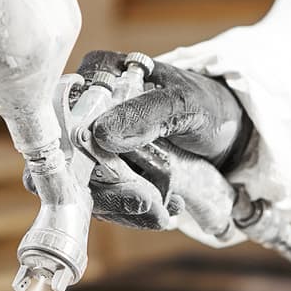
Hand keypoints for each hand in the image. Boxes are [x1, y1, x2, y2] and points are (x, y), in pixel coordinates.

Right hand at [79, 50, 249, 229]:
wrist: (229, 134)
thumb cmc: (208, 107)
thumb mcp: (184, 103)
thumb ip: (146, 113)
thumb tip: (100, 134)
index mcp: (97, 77)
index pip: (61, 116)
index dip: (73, 152)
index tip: (105, 176)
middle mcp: (87, 111)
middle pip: (69, 158)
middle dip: (108, 189)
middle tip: (148, 201)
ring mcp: (94, 145)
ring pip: (86, 186)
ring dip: (123, 207)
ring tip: (163, 208)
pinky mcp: (106, 173)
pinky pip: (105, 200)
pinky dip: (132, 213)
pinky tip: (163, 209)